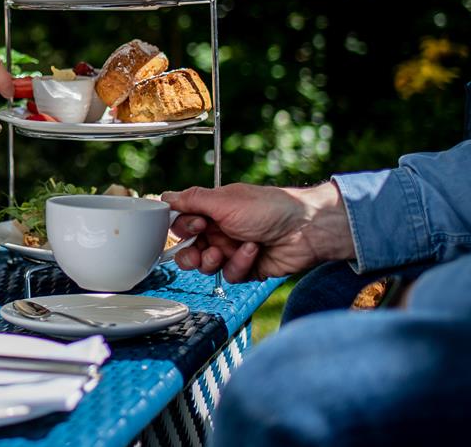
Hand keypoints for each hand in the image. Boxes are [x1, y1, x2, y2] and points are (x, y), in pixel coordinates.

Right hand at [163, 182, 355, 281]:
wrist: (306, 230)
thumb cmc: (269, 208)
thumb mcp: (224, 200)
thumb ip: (191, 200)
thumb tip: (164, 196)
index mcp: (213, 209)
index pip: (183, 222)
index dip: (183, 228)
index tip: (194, 226)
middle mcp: (221, 229)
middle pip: (189, 248)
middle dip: (190, 253)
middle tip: (200, 251)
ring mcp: (233, 250)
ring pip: (206, 266)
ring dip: (213, 260)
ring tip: (226, 252)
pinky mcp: (246, 267)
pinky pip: (229, 274)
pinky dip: (239, 264)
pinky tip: (253, 251)